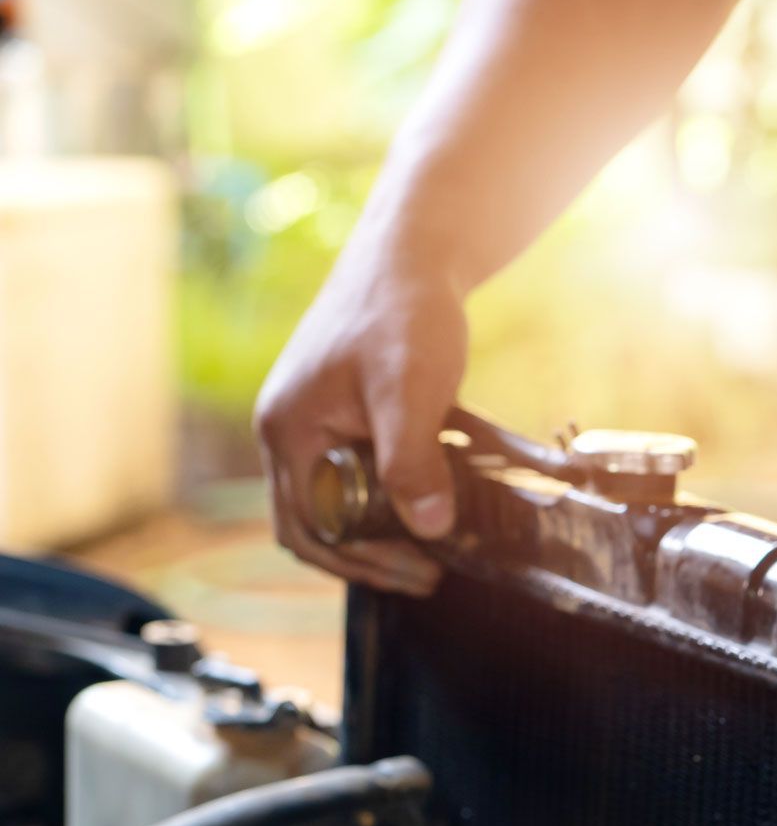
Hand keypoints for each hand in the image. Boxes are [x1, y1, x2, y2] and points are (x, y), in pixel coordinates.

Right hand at [254, 229, 467, 594]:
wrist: (415, 252)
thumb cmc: (404, 310)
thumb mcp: (410, 390)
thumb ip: (412, 460)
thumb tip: (427, 528)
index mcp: (287, 431)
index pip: (306, 530)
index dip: (359, 564)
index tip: (417, 573)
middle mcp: (289, 429)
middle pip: (317, 523)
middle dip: (371, 556)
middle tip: (432, 572)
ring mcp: (314, 419)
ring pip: (340, 499)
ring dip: (384, 529)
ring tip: (440, 543)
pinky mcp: (345, 410)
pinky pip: (359, 470)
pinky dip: (393, 493)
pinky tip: (440, 497)